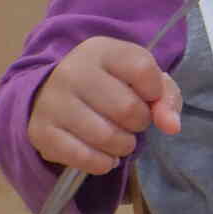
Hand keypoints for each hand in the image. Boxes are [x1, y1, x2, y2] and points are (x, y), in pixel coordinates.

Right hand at [27, 36, 181, 175]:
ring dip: (124, 146)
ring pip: (107, 137)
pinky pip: (85, 158)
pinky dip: (103, 163)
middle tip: (133, 122)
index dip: (155, 91)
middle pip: (127, 108)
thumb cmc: (108, 85)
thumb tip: (171, 126)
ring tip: (121, 140)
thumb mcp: (139, 79)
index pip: (142, 69)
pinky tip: (104, 156)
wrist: (52, 94)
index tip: (147, 96)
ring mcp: (53, 102)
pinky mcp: (41, 132)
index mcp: (100, 50)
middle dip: (140, 123)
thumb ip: (166, 96)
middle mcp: (72, 71)